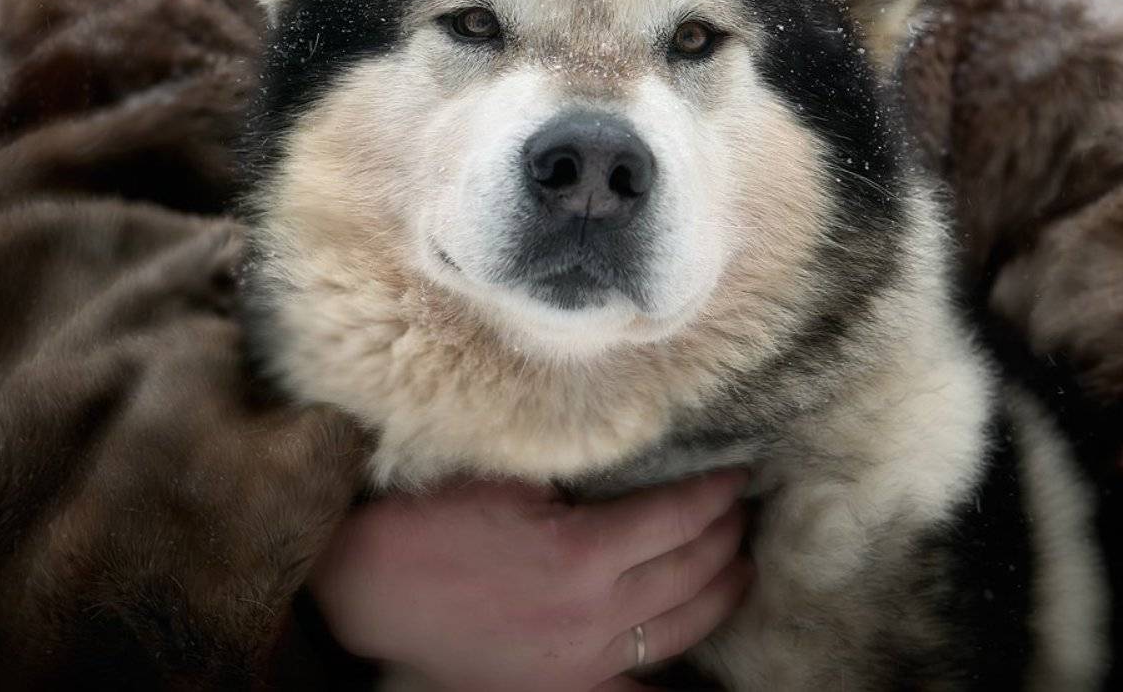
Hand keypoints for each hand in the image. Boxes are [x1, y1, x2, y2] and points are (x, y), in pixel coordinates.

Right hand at [309, 468, 752, 690]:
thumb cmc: (437, 515)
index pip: (677, 517)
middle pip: (690, 573)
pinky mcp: (564, 688)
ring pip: (678, 629)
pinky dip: (672, 674)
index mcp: (582, 553)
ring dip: (719, 593)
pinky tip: (698, 651)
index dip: (716, 492)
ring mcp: (582, 661)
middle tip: (744, 508)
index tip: (739, 472)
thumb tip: (638, 453)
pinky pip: (637, 691)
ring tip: (740, 564)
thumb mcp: (514, 475)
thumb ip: (582, 472)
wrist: (377, 584)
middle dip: (726, 537)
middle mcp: (592, 615)